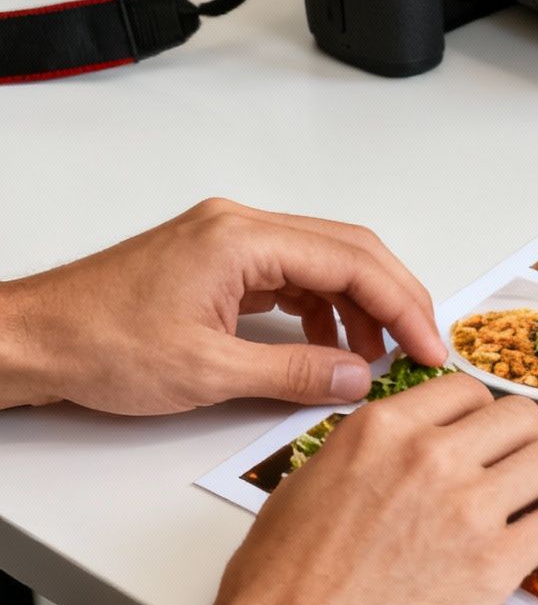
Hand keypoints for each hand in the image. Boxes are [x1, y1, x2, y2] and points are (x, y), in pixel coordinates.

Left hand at [0, 197, 444, 413]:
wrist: (31, 340)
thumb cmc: (97, 345)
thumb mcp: (206, 372)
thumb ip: (294, 372)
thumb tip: (359, 378)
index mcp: (242, 238)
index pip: (353, 262)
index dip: (403, 307)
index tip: (430, 347)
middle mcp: (241, 226)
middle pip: (350, 251)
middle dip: (395, 300)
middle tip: (424, 348)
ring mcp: (230, 241)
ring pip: (326, 262)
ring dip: (361, 307)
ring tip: (376, 358)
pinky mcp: (220, 263)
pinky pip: (295, 275)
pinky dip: (325, 309)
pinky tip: (329, 346)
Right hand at [199, 374, 537, 604]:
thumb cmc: (280, 584)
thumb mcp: (310, 484)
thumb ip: (369, 454)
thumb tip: (404, 452)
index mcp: (382, 429)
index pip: (468, 390)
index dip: (482, 419)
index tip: (483, 444)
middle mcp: (431, 456)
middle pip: (524, 417)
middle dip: (525, 444)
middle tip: (516, 476)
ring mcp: (468, 507)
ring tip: (533, 508)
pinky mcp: (494, 563)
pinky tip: (530, 550)